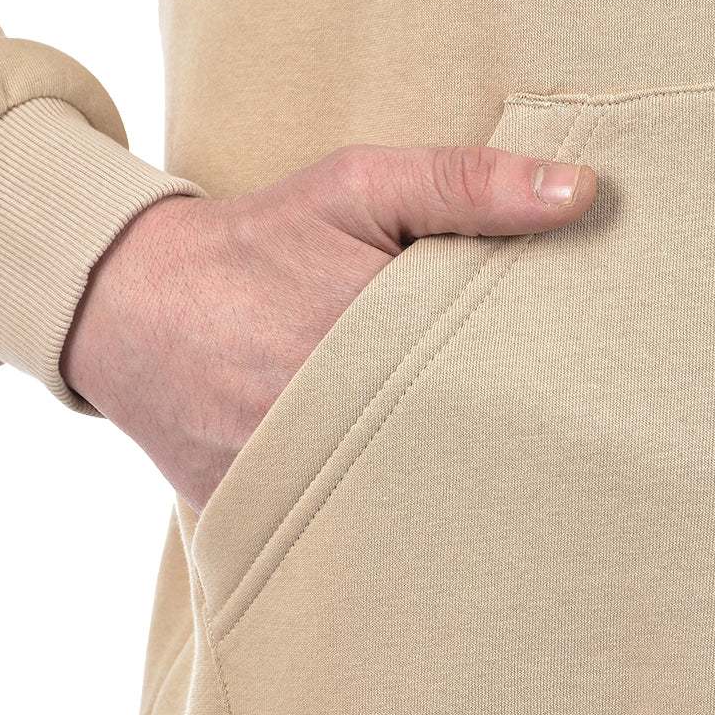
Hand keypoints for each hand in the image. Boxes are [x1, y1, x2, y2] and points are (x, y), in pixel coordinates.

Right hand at [60, 144, 596, 512]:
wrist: (132, 309)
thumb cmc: (259, 244)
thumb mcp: (358, 189)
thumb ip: (467, 185)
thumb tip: (581, 195)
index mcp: (372, 339)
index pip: (493, 380)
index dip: (537, 382)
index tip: (574, 382)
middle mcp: (332, 418)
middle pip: (458, 448)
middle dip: (497, 439)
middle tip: (553, 441)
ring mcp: (293, 475)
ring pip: (406, 498)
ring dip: (444, 484)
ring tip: (493, 482)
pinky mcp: (263, 517)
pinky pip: (346, 530)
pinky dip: (377, 515)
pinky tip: (414, 508)